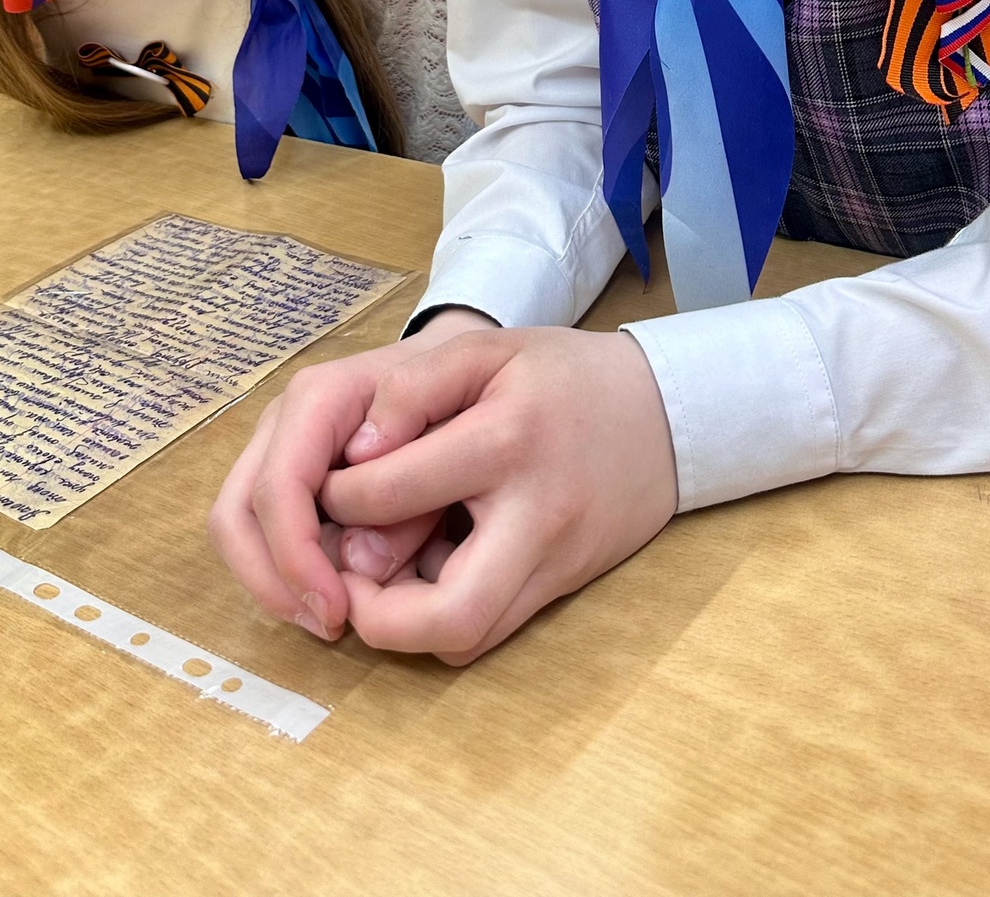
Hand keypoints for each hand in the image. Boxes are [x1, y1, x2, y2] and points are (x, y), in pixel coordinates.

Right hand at [207, 305, 497, 637]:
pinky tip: (333, 596)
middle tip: (328, 625)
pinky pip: (263, 530)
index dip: (297, 558)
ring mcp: (279, 446)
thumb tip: (358, 559)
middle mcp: (285, 422)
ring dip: (275, 584)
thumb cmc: (457, 391)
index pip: (279, 488)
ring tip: (329, 618)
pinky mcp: (291, 474)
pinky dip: (287, 571)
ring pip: (238, 527)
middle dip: (272, 581)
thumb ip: (406, 484)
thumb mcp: (448, 433)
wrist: (460, 360)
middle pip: (235, 514)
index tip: (341, 611)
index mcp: (319, 399)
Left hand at [318, 329, 678, 663]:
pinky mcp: (561, 589)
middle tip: (338, 574)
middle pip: (447, 613)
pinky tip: (422, 577)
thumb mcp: (487, 350)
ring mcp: (554, 564)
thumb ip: (413, 389)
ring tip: (370, 578)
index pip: (392, 491)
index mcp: (507, 441)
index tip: (325, 485)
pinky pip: (488, 631)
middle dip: (371, 612)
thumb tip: (356, 453)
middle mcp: (535, 517)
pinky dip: (440, 617)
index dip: (337, 495)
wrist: (664, 413)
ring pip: (465, 637)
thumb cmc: (564, 375)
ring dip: (401, 624)